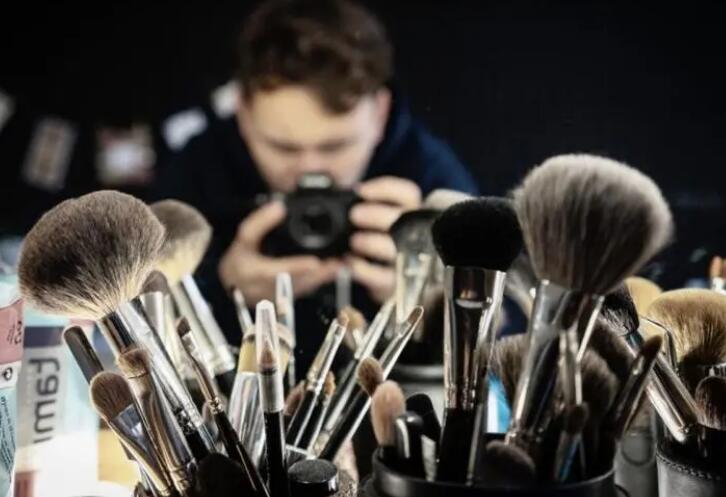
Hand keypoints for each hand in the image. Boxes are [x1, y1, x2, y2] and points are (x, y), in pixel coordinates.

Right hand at [218, 201, 340, 305]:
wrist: (237, 286)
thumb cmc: (240, 261)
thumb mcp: (242, 239)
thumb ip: (259, 223)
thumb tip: (279, 206)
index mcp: (256, 274)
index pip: (276, 271)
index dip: (296, 267)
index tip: (315, 262)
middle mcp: (272, 289)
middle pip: (300, 282)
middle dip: (321, 273)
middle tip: (341, 260)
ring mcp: (284, 295)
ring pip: (308, 287)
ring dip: (327, 276)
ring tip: (344, 260)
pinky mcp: (294, 296)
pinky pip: (311, 288)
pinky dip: (325, 278)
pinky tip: (339, 265)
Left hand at [347, 176, 421, 302]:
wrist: (392, 283)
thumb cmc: (377, 245)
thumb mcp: (373, 223)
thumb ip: (363, 210)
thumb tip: (339, 200)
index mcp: (411, 214)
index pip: (407, 193)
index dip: (385, 188)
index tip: (360, 191)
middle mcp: (414, 234)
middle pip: (404, 218)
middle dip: (377, 215)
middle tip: (355, 215)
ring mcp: (408, 261)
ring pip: (398, 248)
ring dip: (373, 243)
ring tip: (354, 242)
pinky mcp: (398, 284)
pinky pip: (384, 278)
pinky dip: (365, 270)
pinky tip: (350, 263)